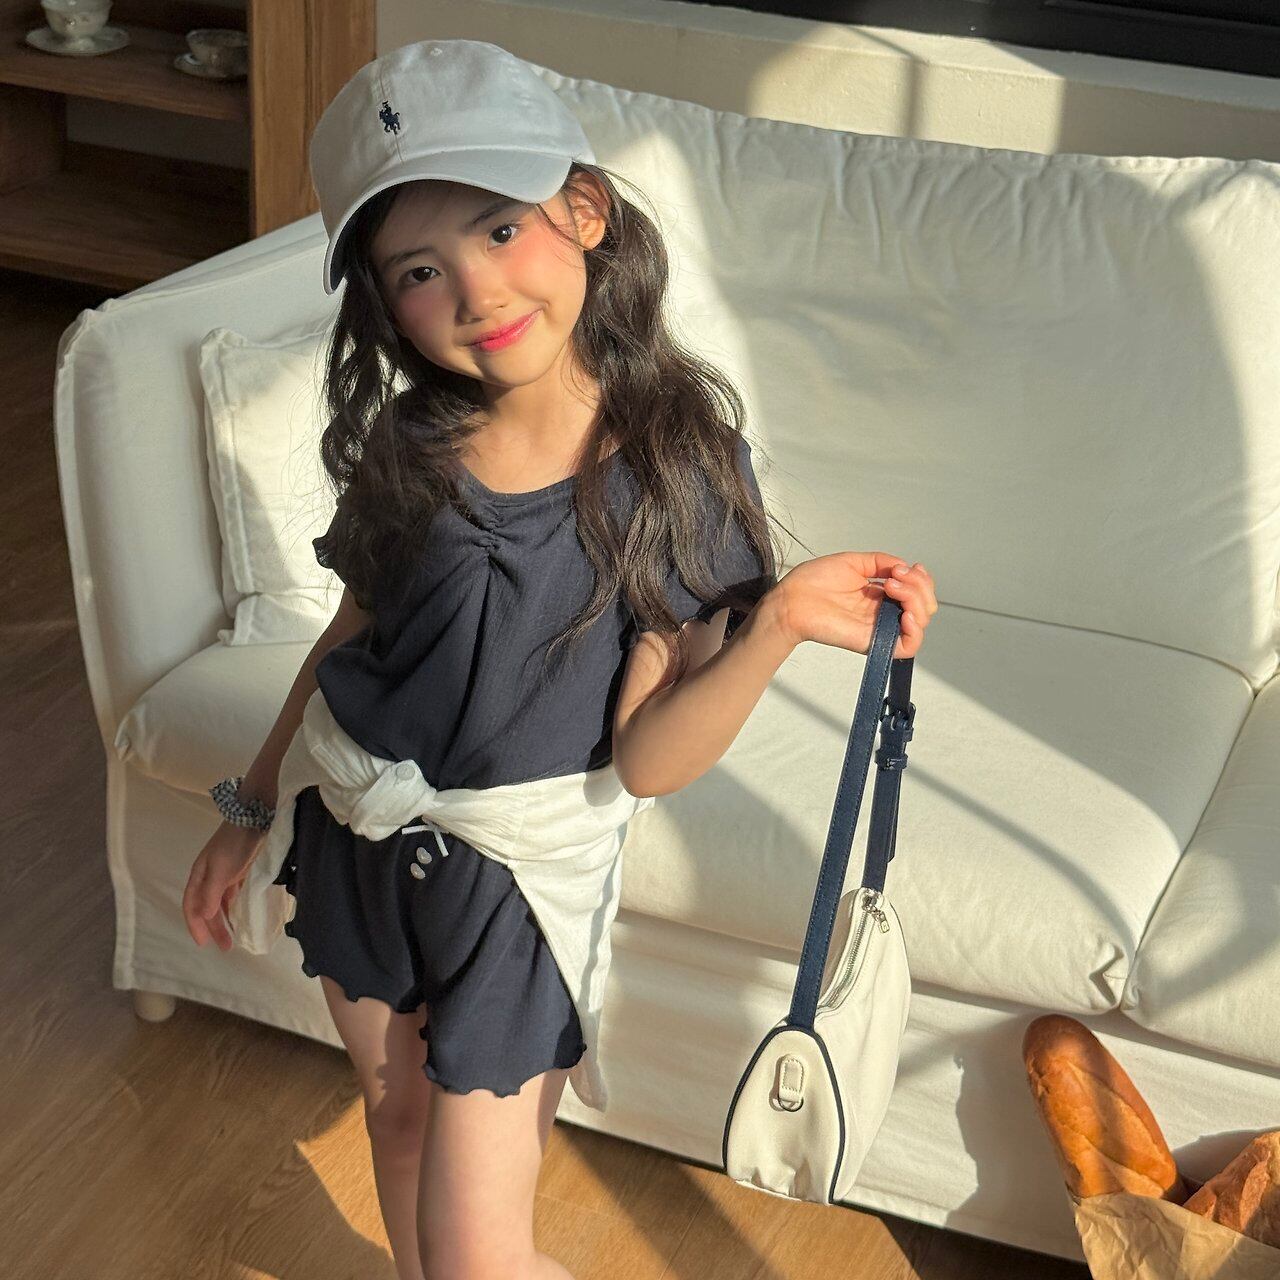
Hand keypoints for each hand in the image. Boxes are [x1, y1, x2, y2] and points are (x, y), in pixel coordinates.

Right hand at [182, 821, 265, 951]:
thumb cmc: (234, 843)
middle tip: (225, 947)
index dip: (195, 925)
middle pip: (207, 908)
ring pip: (220, 903)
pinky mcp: (239, 871)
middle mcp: (208, 877)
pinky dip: (234, 908)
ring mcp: (224, 874)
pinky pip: (232, 896)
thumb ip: (211, 893)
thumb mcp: (221, 869)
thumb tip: (204, 916)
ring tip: (232, 939)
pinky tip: (239, 917)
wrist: (254, 817)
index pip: (191, 906)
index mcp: (199, 876)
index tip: (203, 943)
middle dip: (213, 928)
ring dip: (224, 921)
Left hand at [771, 552, 937, 658]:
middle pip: (924, 606)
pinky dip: (916, 629)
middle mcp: (882, 612)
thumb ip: (880, 562)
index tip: (905, 568)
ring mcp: (879, 627)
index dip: (920, 578)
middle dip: (920, 586)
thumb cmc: (812, 583)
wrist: (792, 600)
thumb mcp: (853, 561)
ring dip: (917, 600)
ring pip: (920, 622)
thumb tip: (904, 566)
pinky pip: (908, 646)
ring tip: (894, 587)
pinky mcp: (873, 642)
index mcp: (878, 595)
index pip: (916, 591)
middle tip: (896, 577)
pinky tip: (905, 613)